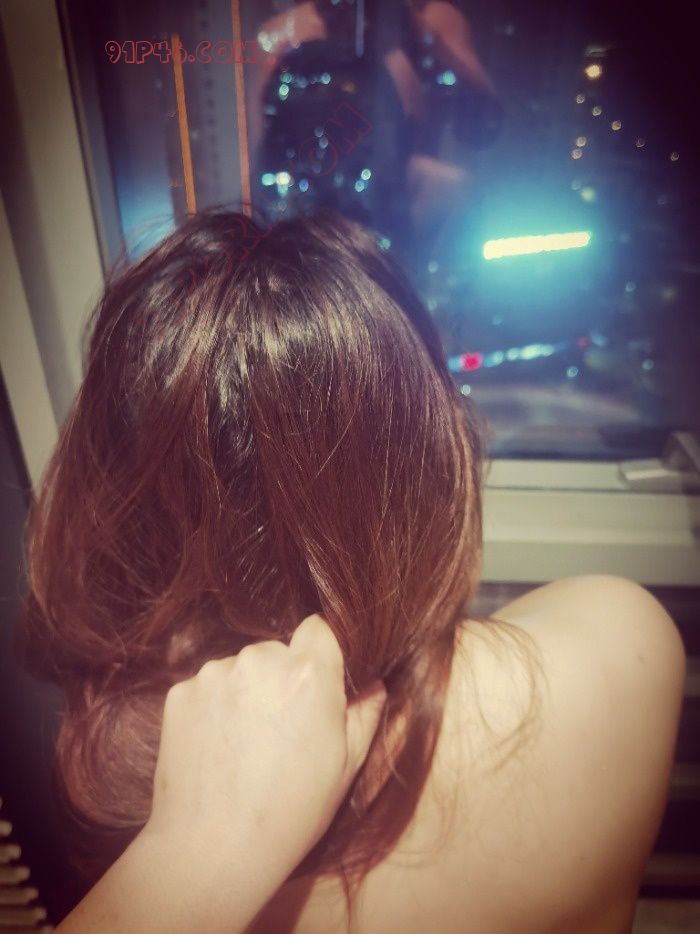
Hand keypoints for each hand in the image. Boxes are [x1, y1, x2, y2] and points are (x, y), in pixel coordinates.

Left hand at [55, 615, 385, 933]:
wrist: (211, 851)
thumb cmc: (289, 812)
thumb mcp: (345, 767)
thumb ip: (364, 713)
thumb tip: (374, 683)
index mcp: (309, 674)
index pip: (320, 628)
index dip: (321, 654)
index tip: (317, 685)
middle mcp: (259, 660)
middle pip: (277, 650)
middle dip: (281, 678)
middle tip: (281, 728)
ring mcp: (214, 674)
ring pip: (240, 668)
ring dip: (246, 691)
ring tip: (247, 744)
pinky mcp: (180, 692)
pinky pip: (207, 686)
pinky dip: (214, 707)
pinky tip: (219, 747)